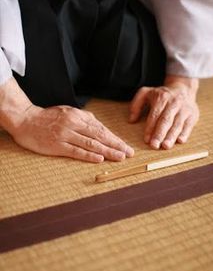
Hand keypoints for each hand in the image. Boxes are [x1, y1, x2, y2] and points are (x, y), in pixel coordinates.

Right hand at [0, 78, 133, 162]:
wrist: (26, 120)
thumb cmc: (48, 117)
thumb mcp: (68, 112)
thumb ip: (84, 118)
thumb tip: (99, 125)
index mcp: (78, 116)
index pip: (101, 129)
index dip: (115, 138)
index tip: (125, 145)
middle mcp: (74, 124)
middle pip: (100, 136)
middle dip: (116, 145)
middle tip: (129, 153)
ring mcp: (66, 135)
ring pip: (91, 144)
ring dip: (107, 151)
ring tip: (120, 157)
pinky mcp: (58, 145)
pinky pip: (76, 151)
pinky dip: (89, 155)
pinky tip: (100, 159)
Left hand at [129, 76, 199, 148]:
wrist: (183, 89)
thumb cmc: (161, 95)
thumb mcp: (146, 93)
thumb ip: (136, 105)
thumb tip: (131, 120)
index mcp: (161, 98)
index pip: (155, 115)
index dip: (150, 128)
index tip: (146, 139)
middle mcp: (174, 103)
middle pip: (166, 120)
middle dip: (160, 134)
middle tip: (154, 145)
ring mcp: (184, 109)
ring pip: (178, 124)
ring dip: (172, 136)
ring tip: (166, 146)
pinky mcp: (192, 115)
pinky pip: (188, 125)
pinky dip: (185, 133)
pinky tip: (180, 141)